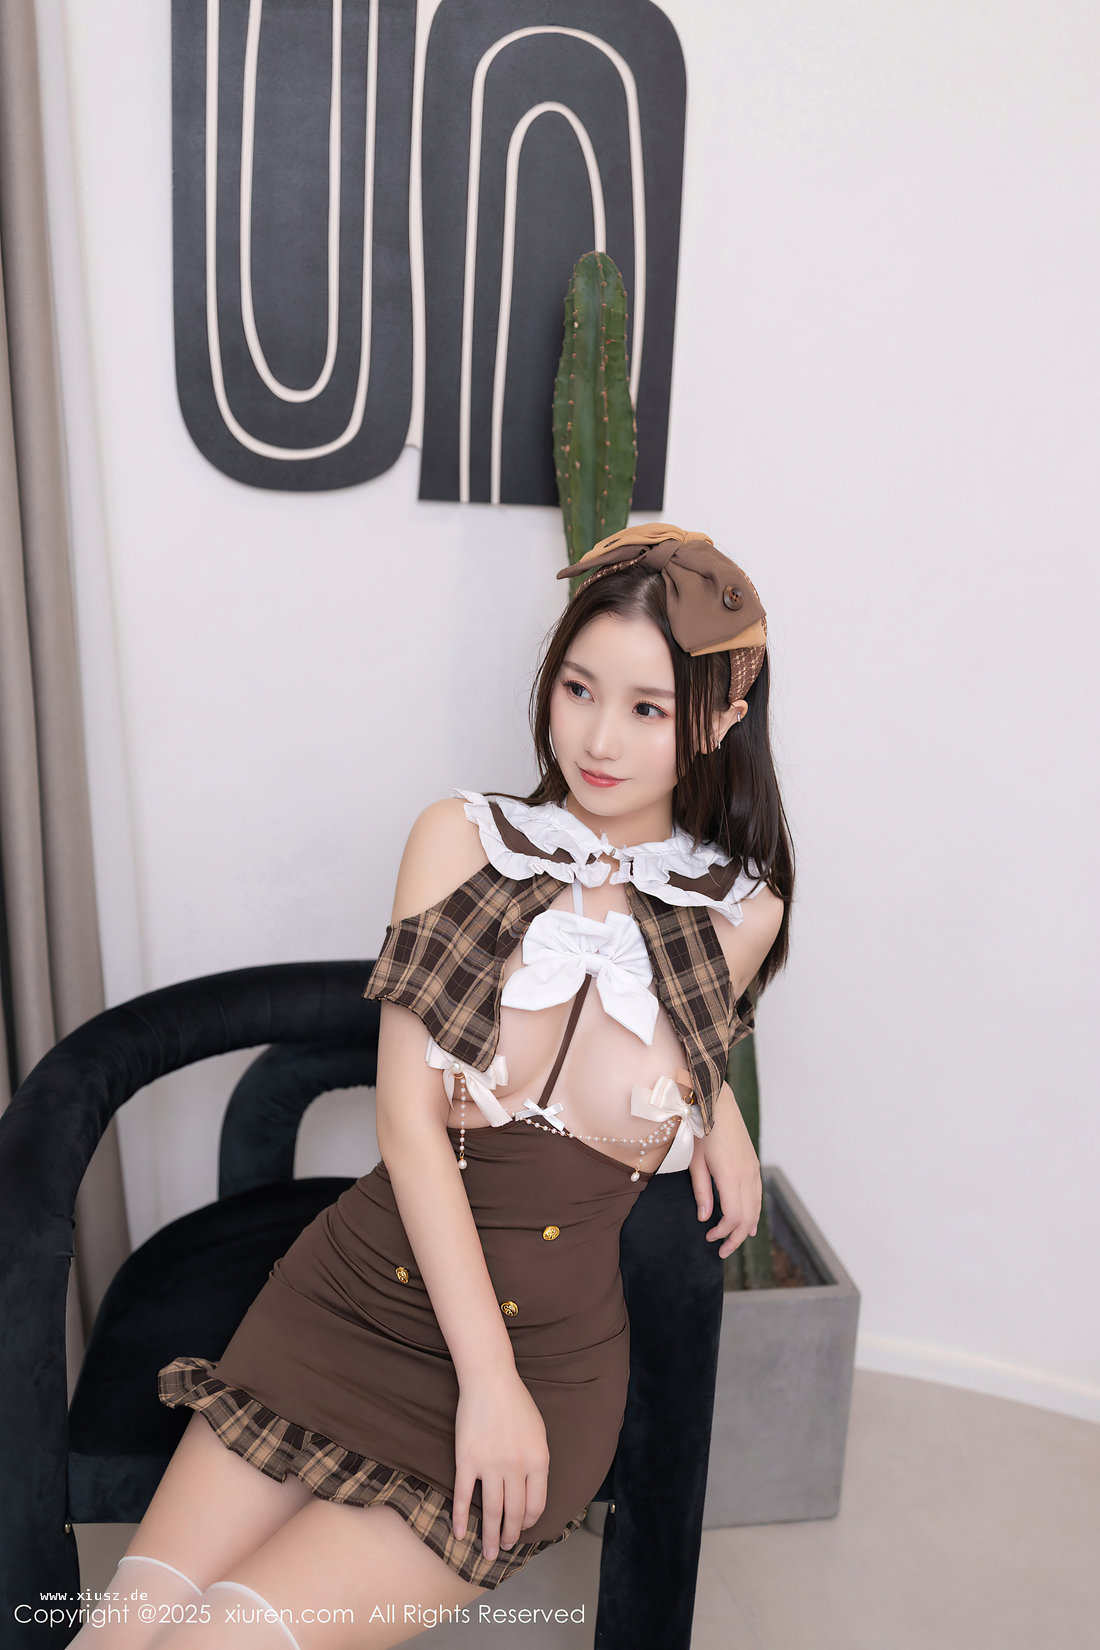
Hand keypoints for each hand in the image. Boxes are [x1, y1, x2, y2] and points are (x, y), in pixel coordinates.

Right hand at [452, 1370, 549, 1560]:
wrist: (490, 1380)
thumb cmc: (516, 1404)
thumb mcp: (538, 1434)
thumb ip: (537, 1464)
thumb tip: (530, 1495)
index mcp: (538, 1460)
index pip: (536, 1504)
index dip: (528, 1521)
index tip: (522, 1527)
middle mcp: (516, 1466)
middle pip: (514, 1512)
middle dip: (510, 1534)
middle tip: (504, 1547)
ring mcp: (490, 1464)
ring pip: (491, 1510)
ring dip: (489, 1535)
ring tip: (488, 1551)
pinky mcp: (466, 1460)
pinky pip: (463, 1495)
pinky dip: (460, 1517)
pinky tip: (459, 1533)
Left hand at [689, 1083, 761, 1258]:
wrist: (717, 1105)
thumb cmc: (700, 1131)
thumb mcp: (695, 1162)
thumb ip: (702, 1192)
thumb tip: (705, 1218)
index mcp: (731, 1175)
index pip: (734, 1216)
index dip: (724, 1233)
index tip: (709, 1238)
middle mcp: (747, 1175)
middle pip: (747, 1217)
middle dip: (735, 1238)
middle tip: (721, 1252)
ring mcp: (753, 1169)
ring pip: (756, 1208)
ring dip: (745, 1228)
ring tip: (733, 1242)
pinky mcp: (754, 1165)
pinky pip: (758, 1195)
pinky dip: (754, 1212)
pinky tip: (749, 1223)